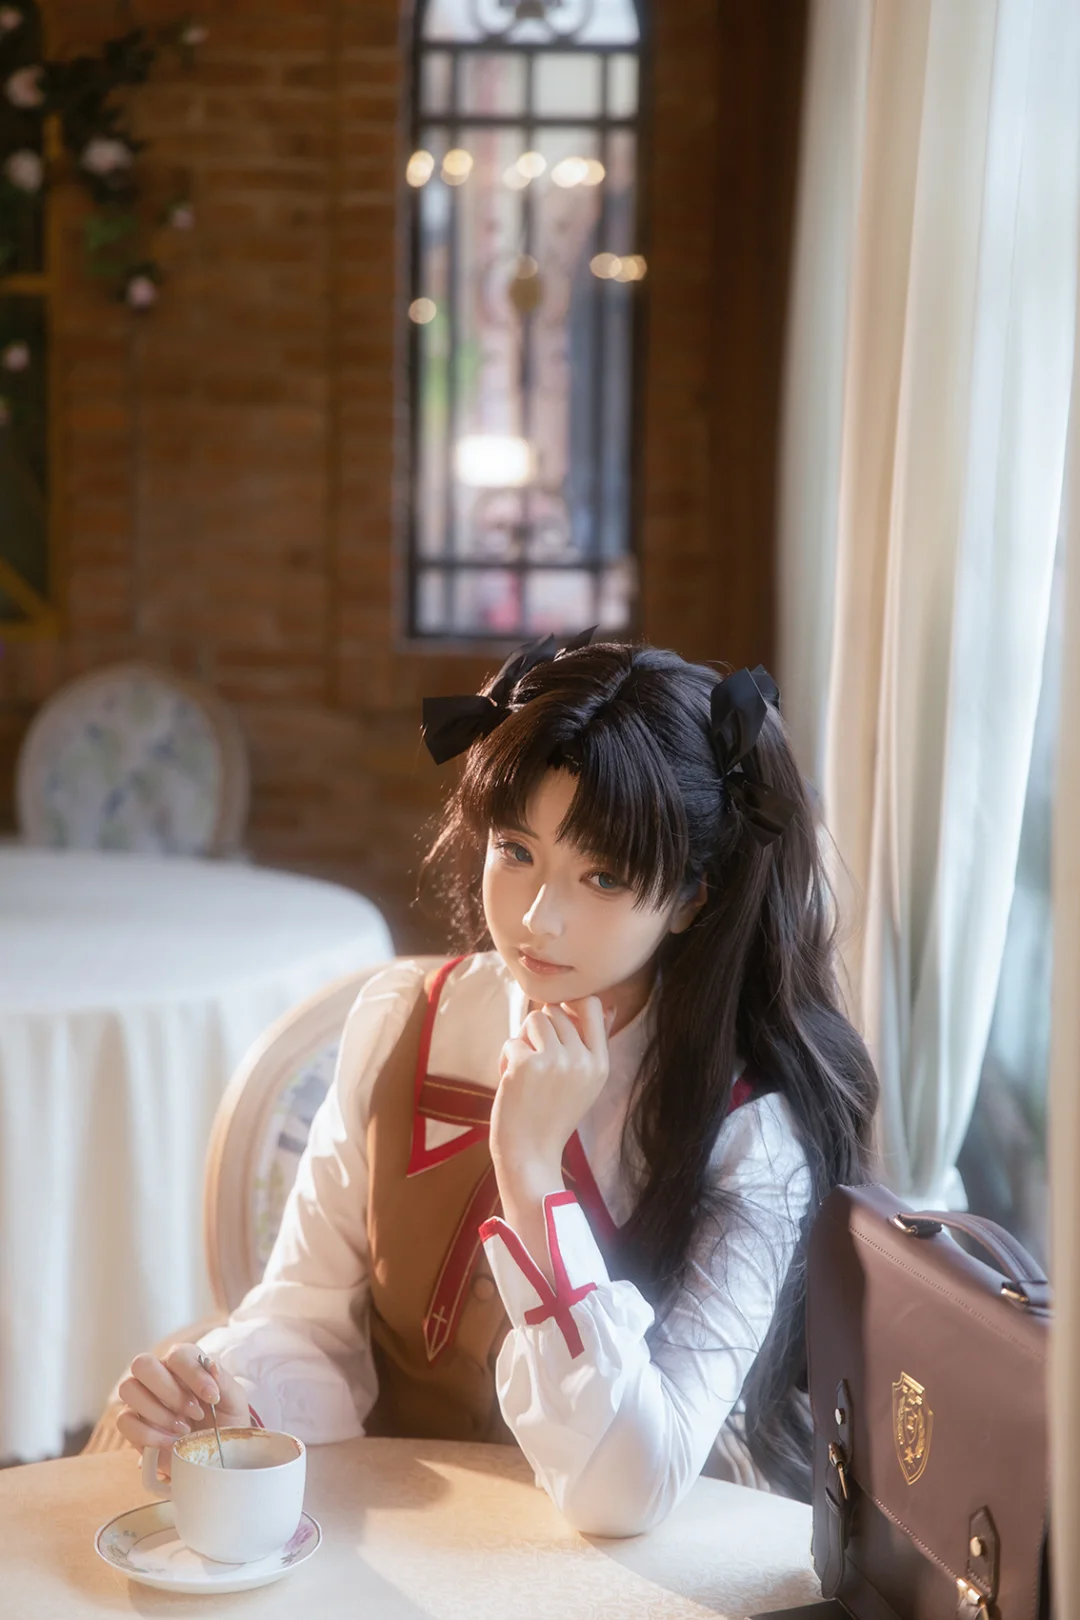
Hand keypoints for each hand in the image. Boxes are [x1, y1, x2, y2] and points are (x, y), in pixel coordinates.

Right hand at [116, 1343, 248, 1472]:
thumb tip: (212, 1365)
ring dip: (157, 1412)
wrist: (213, 1455)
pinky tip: (170, 1442)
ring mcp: (142, 1399)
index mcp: (184, 1363)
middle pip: (142, 1364)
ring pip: (128, 1388)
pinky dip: (149, 1434)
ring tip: (183, 1428)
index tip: (211, 1397)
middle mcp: (159, 1375)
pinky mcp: (132, 1424)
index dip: (194, 1374)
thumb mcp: (234, 1403)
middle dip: (169, 1391)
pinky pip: (125, 1421)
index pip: (178, 1354)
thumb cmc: (224, 1422)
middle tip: (194, 1413)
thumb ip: (225, 1382)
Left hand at [490, 997, 613, 1193]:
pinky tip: (511, 1082)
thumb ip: (591, 1044)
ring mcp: (555, 1061)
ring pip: (534, 1019)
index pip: (591, 1004)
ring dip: (522, 1040)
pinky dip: (505, 1059)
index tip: (556, 1023)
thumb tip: (606, 1004)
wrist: (531, 1155)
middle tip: (535, 1058)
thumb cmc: (553, 1116)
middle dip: (539, 1029)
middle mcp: (582, 1059)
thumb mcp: (585, 1081)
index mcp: (600, 1062)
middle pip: (555, 1010)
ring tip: (524, 1068)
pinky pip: (512, 1041)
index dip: (569, 1004)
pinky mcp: (527, 1065)